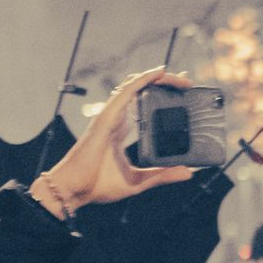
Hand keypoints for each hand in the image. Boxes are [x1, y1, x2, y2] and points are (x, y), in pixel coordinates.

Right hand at [39, 70, 197, 210]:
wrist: (75, 189)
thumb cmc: (98, 185)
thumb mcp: (139, 181)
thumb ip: (162, 175)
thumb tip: (188, 172)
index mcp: (121, 130)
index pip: (142, 105)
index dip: (159, 94)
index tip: (181, 91)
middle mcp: (116, 118)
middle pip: (140, 91)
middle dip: (163, 82)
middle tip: (186, 80)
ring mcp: (110, 115)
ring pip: (135, 87)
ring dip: (158, 78)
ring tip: (180, 76)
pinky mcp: (106, 116)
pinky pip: (126, 92)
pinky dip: (143, 80)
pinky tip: (158, 73)